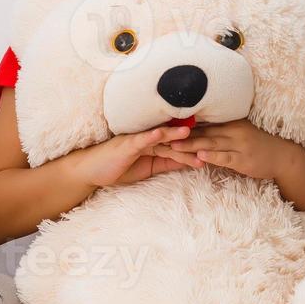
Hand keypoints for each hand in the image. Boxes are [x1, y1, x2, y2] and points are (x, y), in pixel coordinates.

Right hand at [67, 124, 198, 187]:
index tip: (212, 147)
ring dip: (175, 135)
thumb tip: (189, 162)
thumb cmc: (118, 168)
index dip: (194, 145)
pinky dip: (152, 136)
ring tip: (190, 133)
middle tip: (207, 141)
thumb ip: (167, 164)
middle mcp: (148, 139)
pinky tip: (162, 133)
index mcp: (154, 145)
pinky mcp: (127, 144)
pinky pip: (141, 139)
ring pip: (160, 138)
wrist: (92, 171)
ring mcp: (137, 140)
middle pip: (173, 140)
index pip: (178, 144)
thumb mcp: (148, 169)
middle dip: (190, 141)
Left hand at [165, 118, 297, 179]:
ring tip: (173, 145)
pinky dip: (212, 156)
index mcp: (229, 122)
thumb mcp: (237, 133)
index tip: (163, 124)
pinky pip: (225, 157)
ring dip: (191, 145)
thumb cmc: (256, 145)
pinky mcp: (243, 159)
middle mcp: (233, 130)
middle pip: (202, 132)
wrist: (282, 156)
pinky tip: (200, 156)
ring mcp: (238, 144)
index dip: (182, 124)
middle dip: (180, 134)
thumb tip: (194, 130)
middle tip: (160, 135)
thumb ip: (218, 132)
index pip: (202, 122)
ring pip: (210, 143)